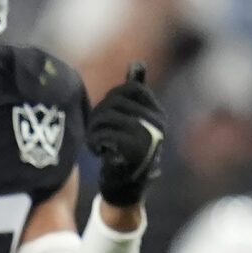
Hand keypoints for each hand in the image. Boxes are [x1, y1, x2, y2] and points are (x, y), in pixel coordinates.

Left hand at [90, 62, 165, 207]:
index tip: (108, 113)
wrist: (126, 189)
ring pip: (106, 118)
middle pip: (115, 101)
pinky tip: (98, 151)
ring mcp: (147, 138)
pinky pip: (104, 135)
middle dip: (99, 115)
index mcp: (157, 114)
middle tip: (96, 130)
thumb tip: (137, 63)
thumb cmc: (126, 151)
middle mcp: (157, 124)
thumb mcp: (133, 121)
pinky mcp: (132, 153)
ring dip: (94, 130)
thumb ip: (134, 95)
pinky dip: (95, 142)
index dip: (112, 97)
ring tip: (97, 141)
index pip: (131, 88)